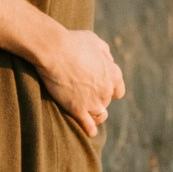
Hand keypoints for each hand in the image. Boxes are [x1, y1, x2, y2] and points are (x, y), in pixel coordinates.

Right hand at [31, 24, 124, 140]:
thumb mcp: (94, 40)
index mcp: (113, 73)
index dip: (110, 90)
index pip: (118, 91)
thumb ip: (104, 52)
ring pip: (100, 116)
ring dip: (94, 115)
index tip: (101, 89)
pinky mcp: (78, 110)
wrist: (54, 50)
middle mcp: (107, 90)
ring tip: (86, 114)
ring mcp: (93, 102)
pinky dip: (89, 129)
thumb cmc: (72, 42)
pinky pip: (88, 126)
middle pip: (106, 102)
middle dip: (97, 99)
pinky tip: (88, 131)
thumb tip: (108, 59)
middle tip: (84, 95)